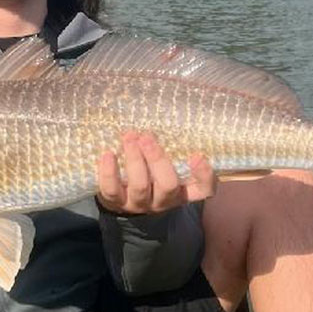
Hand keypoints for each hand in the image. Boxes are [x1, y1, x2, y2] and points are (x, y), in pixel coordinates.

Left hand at [97, 131, 216, 214]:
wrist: (121, 197)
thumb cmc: (149, 171)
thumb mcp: (165, 163)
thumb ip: (170, 145)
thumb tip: (165, 108)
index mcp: (182, 190)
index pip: (204, 189)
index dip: (204, 175)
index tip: (197, 155)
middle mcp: (163, 200)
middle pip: (168, 185)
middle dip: (158, 160)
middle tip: (147, 137)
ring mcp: (139, 203)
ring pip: (140, 186)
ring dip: (134, 159)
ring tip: (129, 137)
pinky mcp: (115, 203)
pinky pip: (112, 190)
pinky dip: (109, 172)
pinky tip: (108, 154)